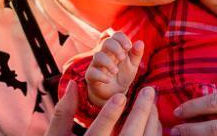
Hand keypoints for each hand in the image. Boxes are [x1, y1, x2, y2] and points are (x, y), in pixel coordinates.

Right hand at [46, 81, 160, 135]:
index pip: (98, 134)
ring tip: (151, 100)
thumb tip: (74, 84)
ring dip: (151, 121)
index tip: (120, 96)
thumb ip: (63, 114)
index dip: (109, 115)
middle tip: (148, 90)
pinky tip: (152, 119)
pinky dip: (153, 133)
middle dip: (141, 113)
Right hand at [86, 32, 143, 105]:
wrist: (114, 93)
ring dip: (108, 62)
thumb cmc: (123, 75)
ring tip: (116, 71)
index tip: (128, 47)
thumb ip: (136, 54)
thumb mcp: (132, 65)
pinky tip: (108, 80)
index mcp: (116, 48)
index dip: (122, 38)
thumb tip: (140, 42)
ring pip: (98, 56)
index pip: (116, 36)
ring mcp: (97, 64)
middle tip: (123, 58)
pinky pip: (92, 72)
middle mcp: (105, 53)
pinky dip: (100, 76)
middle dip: (115, 48)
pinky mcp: (91, 75)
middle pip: (106, 42)